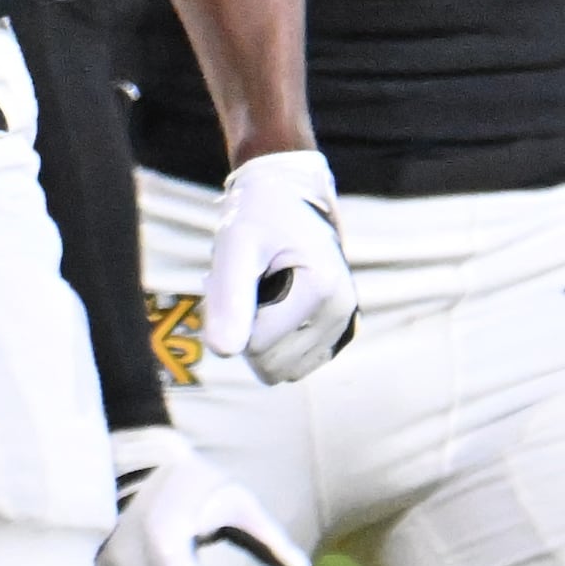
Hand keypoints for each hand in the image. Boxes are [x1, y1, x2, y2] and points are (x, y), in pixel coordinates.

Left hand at [203, 150, 354, 382]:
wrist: (288, 196)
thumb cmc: (259, 215)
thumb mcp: (235, 243)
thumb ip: (229, 296)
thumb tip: (222, 352)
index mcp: (322, 290)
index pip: (255, 345)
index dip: (232, 315)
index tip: (239, 273)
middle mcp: (341, 314)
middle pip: (268, 363)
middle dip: (245, 328)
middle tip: (246, 282)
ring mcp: (342, 327)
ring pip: (279, 369)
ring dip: (258, 336)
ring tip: (260, 290)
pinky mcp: (334, 335)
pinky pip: (291, 365)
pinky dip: (274, 341)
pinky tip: (273, 304)